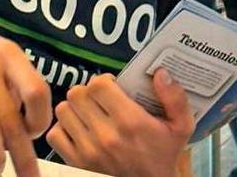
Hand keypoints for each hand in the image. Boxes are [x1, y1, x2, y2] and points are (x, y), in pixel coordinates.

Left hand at [47, 69, 193, 176]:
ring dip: (74, 108)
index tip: (112, 86)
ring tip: (88, 112)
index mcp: (130, 121)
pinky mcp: (76, 163)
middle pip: (77, 94)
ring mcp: (87, 151)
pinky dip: (64, 128)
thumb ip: (175, 98)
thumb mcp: (181, 126)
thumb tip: (160, 73)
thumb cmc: (164, 154)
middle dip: (88, 91)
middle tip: (99, 98)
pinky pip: (55, 135)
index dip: (104, 80)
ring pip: (64, 111)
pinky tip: (78, 129)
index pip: (98, 85)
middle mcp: (105, 135)